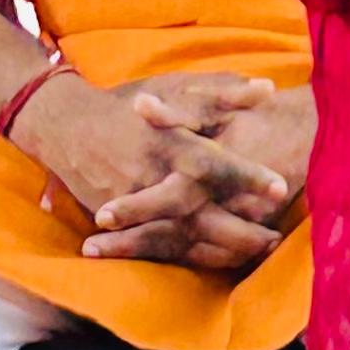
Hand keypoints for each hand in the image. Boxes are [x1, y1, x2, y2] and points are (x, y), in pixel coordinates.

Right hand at [85, 87, 317, 268]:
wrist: (68, 128)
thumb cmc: (129, 106)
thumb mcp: (176, 90)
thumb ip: (224, 93)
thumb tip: (269, 88)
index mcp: (170, 144)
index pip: (214, 164)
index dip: (247, 176)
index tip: (280, 187)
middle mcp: (155, 180)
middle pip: (203, 214)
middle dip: (241, 230)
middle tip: (276, 237)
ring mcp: (138, 207)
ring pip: (184, 239)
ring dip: (223, 250)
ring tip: (259, 251)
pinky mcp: (124, 224)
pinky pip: (162, 248)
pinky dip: (193, 258)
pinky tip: (222, 261)